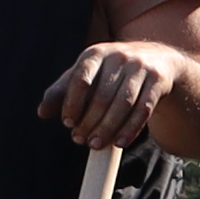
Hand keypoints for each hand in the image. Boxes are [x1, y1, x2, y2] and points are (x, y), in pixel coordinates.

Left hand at [39, 38, 186, 148]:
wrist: (158, 60)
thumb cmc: (112, 72)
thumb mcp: (86, 75)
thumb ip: (62, 92)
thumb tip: (41, 113)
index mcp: (96, 54)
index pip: (80, 79)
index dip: (72, 103)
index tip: (67, 123)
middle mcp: (119, 56)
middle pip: (102, 96)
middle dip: (89, 121)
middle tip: (80, 140)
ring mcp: (141, 68)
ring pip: (124, 104)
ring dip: (108, 128)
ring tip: (96, 144)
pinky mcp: (158, 81)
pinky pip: (143, 109)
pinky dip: (131, 128)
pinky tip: (119, 143)